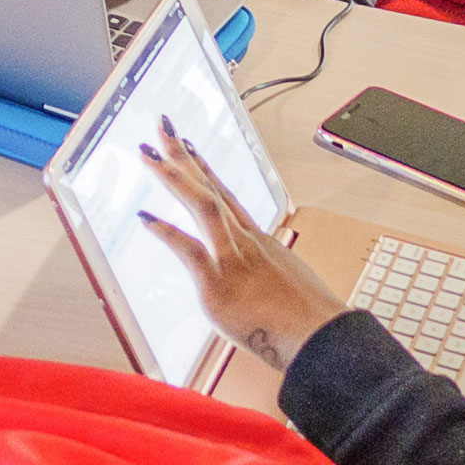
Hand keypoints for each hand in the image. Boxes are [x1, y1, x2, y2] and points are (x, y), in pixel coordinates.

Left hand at [140, 122, 348, 372]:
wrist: (320, 337)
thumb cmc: (306, 322)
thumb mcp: (286, 287)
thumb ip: (265, 277)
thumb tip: (256, 284)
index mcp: (258, 241)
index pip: (225, 195)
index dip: (203, 169)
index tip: (187, 145)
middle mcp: (244, 242)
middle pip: (209, 188)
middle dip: (182, 157)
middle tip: (161, 126)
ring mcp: (231, 260)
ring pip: (201, 206)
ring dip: (173, 177)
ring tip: (148, 152)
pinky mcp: (218, 284)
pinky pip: (188, 251)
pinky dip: (165, 232)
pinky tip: (144, 217)